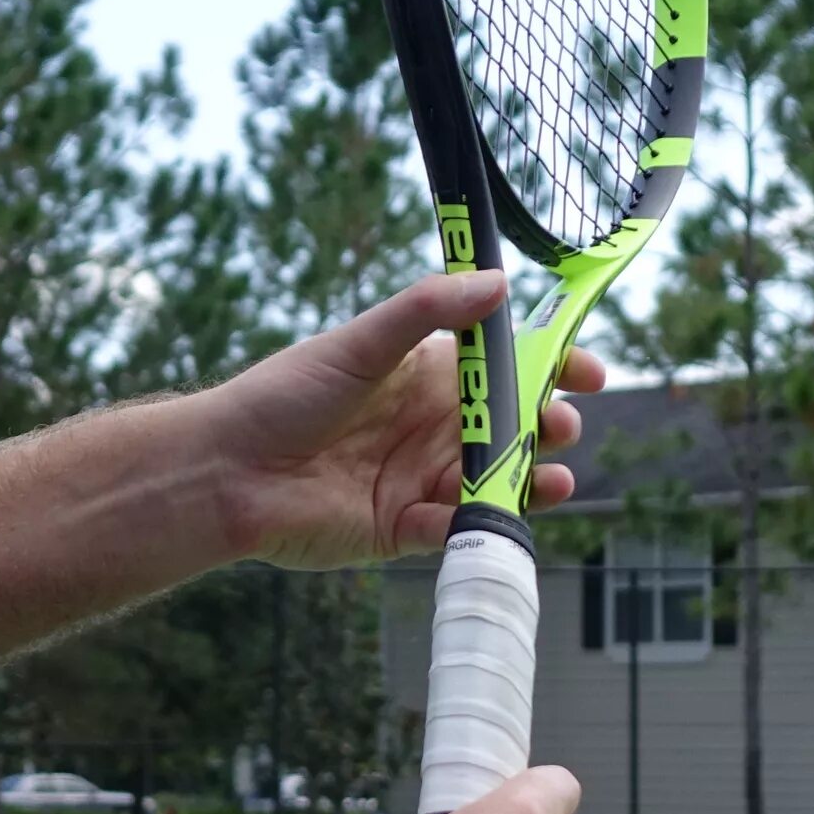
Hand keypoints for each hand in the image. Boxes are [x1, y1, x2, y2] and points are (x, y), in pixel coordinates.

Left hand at [207, 273, 603, 571]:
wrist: (227, 470)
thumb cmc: (284, 396)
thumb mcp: (360, 343)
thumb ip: (426, 312)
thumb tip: (497, 282)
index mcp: (425, 375)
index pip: (505, 368)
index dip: (550, 369)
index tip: (586, 372)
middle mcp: (430, 427)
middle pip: (511, 428)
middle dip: (547, 427)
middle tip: (561, 425)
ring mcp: (419, 480)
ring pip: (494, 482)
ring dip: (528, 480)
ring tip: (551, 478)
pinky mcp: (402, 530)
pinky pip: (453, 531)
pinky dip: (475, 525)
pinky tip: (485, 515)